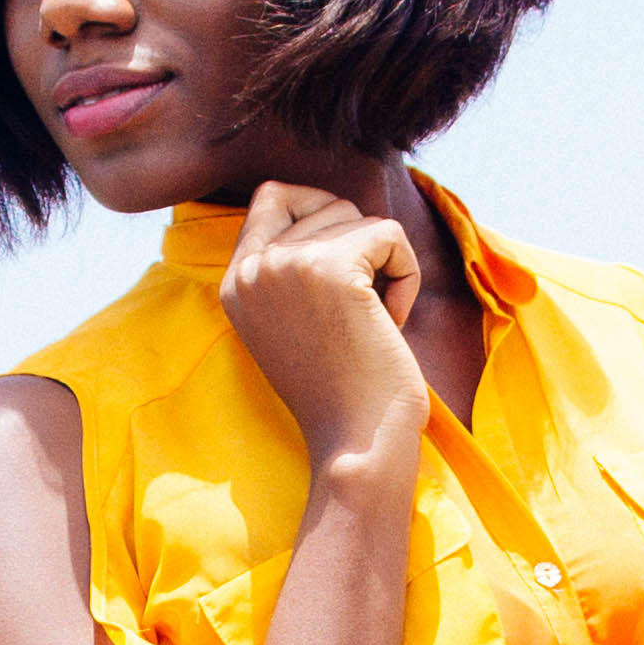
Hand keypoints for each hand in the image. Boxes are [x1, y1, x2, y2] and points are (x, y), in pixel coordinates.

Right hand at [218, 182, 428, 474]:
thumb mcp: (295, 321)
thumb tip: (335, 208)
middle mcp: (252, 268)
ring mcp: (285, 265)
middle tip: (361, 310)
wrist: (355, 447)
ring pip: (359, 217)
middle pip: (325, 204)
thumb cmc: (342, 393)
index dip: (321, 213)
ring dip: (384, 266)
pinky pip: (389, 233)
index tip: (347, 264)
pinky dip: (407, 275)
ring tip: (373, 323)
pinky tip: (393, 321)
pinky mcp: (329, 268)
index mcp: (236, 282)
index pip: (272, 197)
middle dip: (360, 248)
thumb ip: (293, 268)